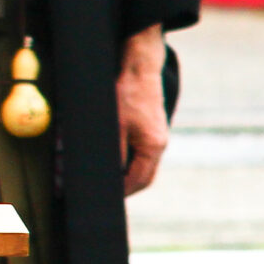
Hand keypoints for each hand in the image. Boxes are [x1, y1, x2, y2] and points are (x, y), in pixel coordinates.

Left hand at [116, 25, 168, 195]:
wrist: (139, 65)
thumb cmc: (126, 93)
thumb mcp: (114, 125)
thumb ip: (113, 153)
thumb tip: (106, 175)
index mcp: (154, 147)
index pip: (139, 181)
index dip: (122, 192)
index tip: (106, 198)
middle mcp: (159, 143)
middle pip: (143, 175)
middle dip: (124, 186)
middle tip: (105, 193)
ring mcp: (156, 134)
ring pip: (141, 163)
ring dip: (125, 172)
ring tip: (106, 178)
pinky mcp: (149, 125)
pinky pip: (140, 149)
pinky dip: (126, 157)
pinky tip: (112, 157)